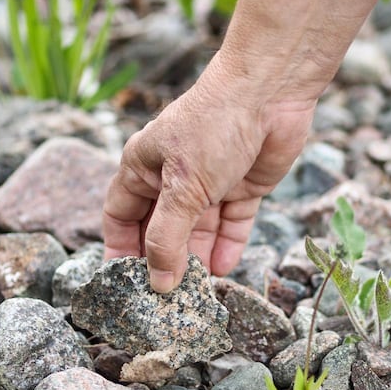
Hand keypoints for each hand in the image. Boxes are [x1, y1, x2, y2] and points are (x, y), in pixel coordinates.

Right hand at [103, 57, 315, 292]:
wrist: (270, 92)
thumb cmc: (214, 126)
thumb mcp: (182, 188)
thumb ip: (167, 237)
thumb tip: (158, 282)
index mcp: (143, 166)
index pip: (121, 215)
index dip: (120, 248)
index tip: (122, 284)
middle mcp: (172, 176)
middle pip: (161, 229)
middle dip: (163, 260)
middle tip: (165, 298)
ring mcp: (209, 182)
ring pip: (198, 231)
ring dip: (197, 258)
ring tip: (197, 291)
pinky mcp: (242, 187)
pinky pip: (231, 224)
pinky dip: (228, 245)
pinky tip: (223, 269)